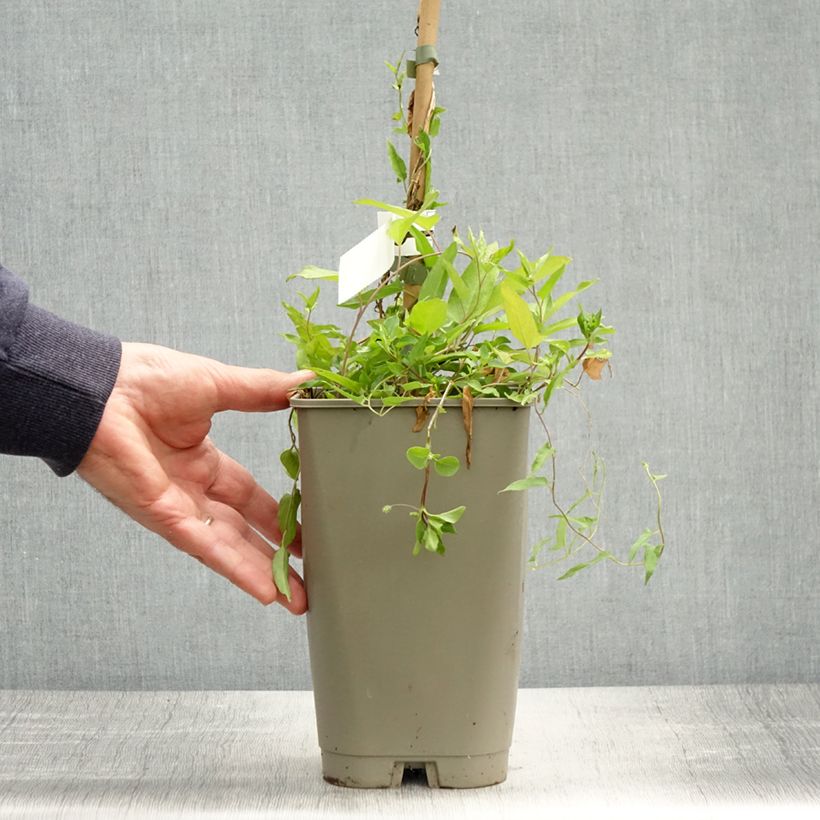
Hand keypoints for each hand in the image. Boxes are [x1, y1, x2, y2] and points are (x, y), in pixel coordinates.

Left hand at [77, 342, 312, 611]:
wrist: (100, 390)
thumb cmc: (145, 380)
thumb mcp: (218, 383)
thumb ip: (263, 390)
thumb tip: (305, 381)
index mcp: (202, 459)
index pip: (248, 495)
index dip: (278, 513)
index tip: (305, 526)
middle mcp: (191, 490)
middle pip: (244, 531)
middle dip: (276, 555)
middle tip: (309, 575)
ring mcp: (179, 508)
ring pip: (231, 549)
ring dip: (265, 575)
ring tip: (298, 600)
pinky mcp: (167, 519)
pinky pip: (210, 550)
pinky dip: (238, 571)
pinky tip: (266, 591)